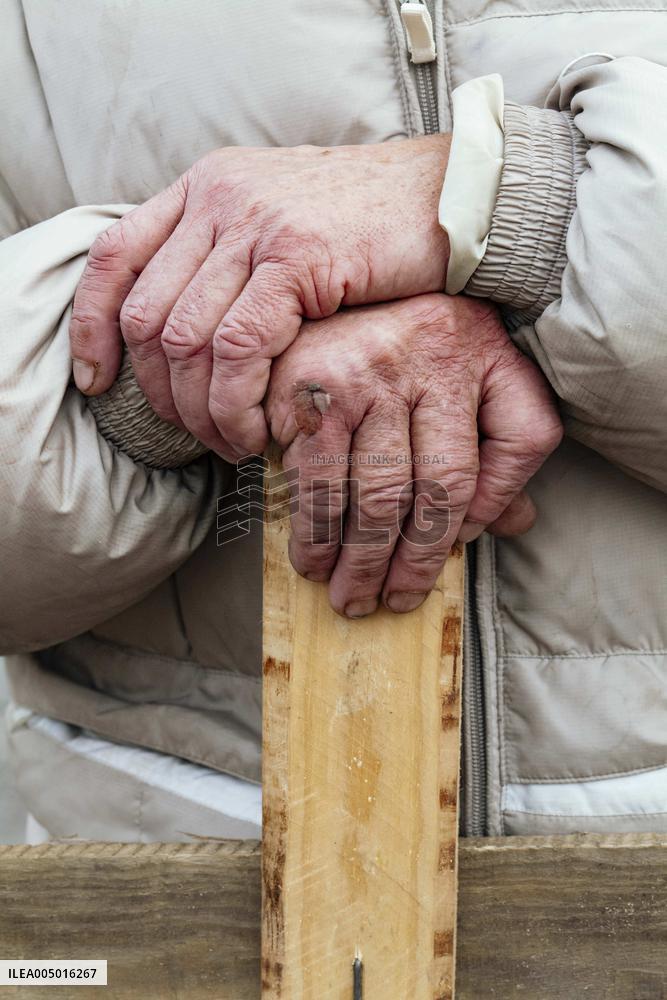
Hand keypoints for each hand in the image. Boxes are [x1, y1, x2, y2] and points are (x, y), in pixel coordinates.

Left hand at [69, 138, 449, 459]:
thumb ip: (233, 261)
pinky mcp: (295, 254)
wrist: (454, 196)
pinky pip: (238, 346)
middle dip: (159, 392)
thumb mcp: (286, 228)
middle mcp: (220, 196)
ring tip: (232, 442)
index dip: (91, 324)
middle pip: (145, 313)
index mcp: (208, 187)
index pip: (115, 255)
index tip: (99, 380)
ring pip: (185, 337)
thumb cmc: (376, 227)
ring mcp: (255, 221)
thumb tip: (190, 332)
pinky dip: (237, 401)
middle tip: (193, 434)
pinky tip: (258, 430)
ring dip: (200, 409)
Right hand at [265, 294, 562, 616]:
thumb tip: (509, 525)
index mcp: (477, 353)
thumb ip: (504, 449)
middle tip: (385, 601)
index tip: (450, 556)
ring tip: (346, 594)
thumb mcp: (483, 374)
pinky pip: (308, 474)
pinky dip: (308, 527)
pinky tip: (309, 556)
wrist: (334, 266)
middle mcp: (421, 358)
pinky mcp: (303, 384)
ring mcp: (358, 371)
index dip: (470, 524)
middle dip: (403, 561)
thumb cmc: (420, 336)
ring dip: (352, 558)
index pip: (491, 456)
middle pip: (422, 489)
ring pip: (363, 491)